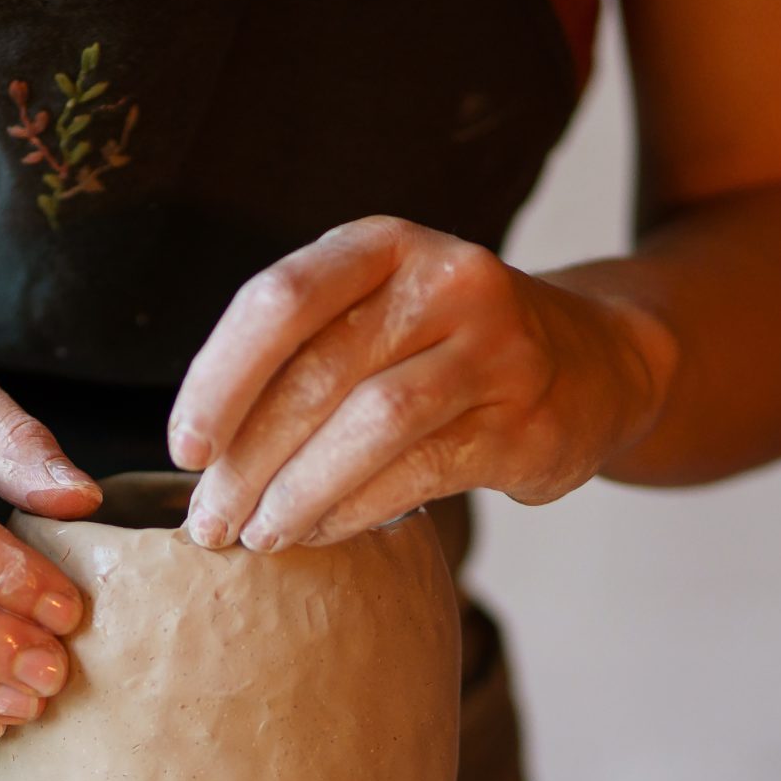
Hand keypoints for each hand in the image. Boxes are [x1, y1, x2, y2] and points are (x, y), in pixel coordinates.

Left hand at [167, 217, 667, 550]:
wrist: (595, 362)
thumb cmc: (447, 348)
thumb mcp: (378, 312)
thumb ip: (301, 352)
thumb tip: (201, 452)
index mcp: (384, 245)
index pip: (279, 300)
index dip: (219, 380)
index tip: (185, 450)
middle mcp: (445, 280)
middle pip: (318, 372)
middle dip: (247, 459)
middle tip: (208, 519)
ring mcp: (495, 348)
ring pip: (371, 424)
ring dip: (298, 492)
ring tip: (257, 535)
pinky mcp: (526, 420)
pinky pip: (421, 472)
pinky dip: (355, 510)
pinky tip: (319, 533)